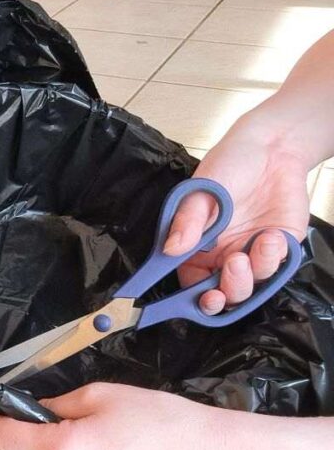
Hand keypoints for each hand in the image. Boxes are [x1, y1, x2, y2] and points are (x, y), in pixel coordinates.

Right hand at [165, 117, 310, 313]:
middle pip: (222, 295)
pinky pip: (277, 269)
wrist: (273, 148)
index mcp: (195, 249)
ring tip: (258, 245)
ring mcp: (250, 254)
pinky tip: (272, 236)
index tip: (196, 300)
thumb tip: (170, 249)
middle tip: (233, 267)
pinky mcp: (278, 248)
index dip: (189, 300)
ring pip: (250, 287)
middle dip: (228, 291)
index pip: (188, 285)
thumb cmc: (229, 164)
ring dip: (253, 275)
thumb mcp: (200, 191)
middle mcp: (221, 257)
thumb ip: (187, 222)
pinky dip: (274, 259)